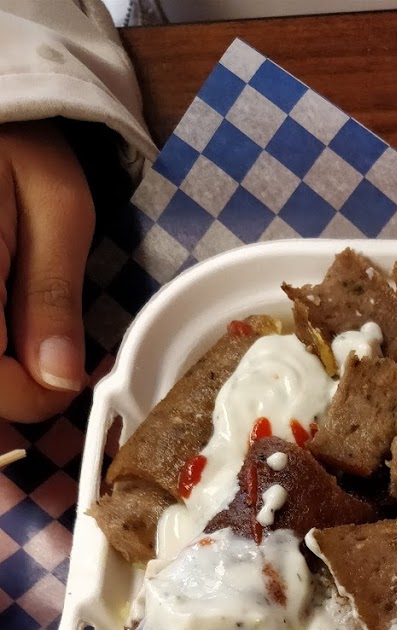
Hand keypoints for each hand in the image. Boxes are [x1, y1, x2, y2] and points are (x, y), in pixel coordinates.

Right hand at [0, 121, 95, 423]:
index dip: (34, 397)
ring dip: (1, 379)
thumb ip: (52, 296)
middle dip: (10, 391)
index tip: (67, 377)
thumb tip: (59, 376)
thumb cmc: (17, 142)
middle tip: (44, 362)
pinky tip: (8, 341)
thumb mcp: (58, 209)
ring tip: (22, 347)